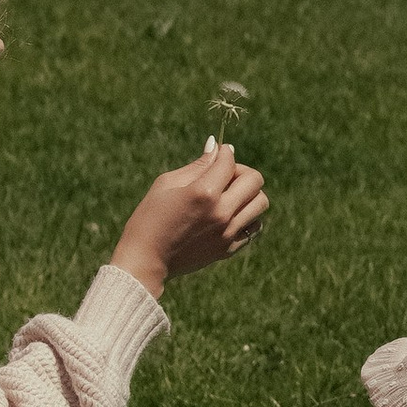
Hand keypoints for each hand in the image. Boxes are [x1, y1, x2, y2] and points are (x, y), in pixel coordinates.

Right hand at [111, 141, 269, 296]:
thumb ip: (197, 166)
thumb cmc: (150, 217)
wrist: (145, 260)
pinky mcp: (229, 249)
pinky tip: (230, 216)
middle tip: (225, 176)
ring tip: (230, 197)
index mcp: (203, 192)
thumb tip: (217, 146)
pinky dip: (248, 217)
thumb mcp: (167, 184)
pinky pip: (255, 227)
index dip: (224, 152)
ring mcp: (228, 233)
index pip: (229, 161)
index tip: (218, 154)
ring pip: (261, 202)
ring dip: (249, 194)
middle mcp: (221, 212)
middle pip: (255, 180)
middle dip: (241, 171)